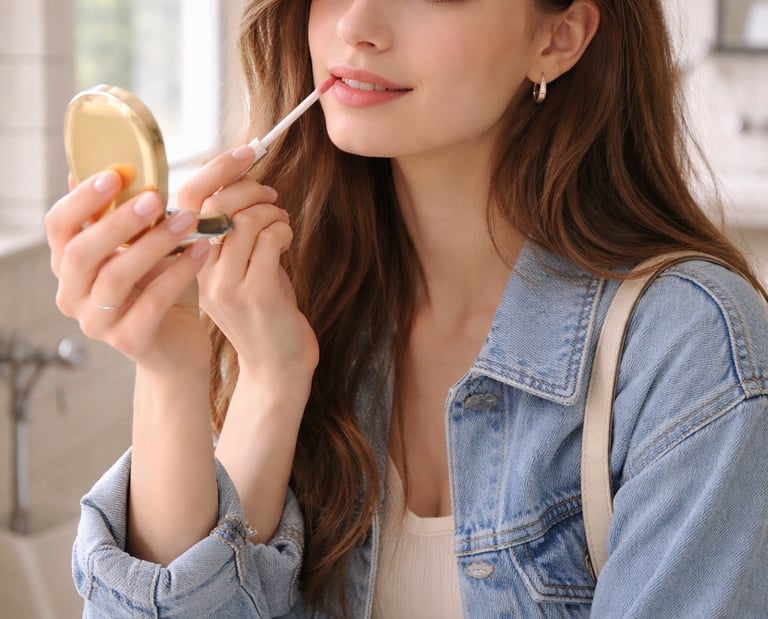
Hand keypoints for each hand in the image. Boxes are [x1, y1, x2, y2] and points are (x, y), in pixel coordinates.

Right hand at [46, 169, 211, 372]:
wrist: (179, 344)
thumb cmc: (160, 287)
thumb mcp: (142, 248)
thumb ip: (127, 217)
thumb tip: (116, 165)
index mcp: (70, 266)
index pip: (58, 227)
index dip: (82, 199)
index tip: (116, 173)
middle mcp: (73, 295)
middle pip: (80, 253)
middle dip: (118, 221)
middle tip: (155, 198)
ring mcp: (97, 323)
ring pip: (116, 277)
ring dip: (154, 244)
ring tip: (189, 220)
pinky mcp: (129, 341)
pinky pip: (152, 302)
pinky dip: (178, 273)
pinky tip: (201, 250)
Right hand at [192, 146, 318, 406]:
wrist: (277, 366)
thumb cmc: (264, 311)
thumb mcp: (241, 266)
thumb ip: (234, 230)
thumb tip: (242, 180)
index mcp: (189, 263)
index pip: (189, 202)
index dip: (217, 170)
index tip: (245, 153)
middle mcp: (200, 274)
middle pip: (214, 204)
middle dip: (249, 186)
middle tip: (271, 194)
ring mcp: (226, 286)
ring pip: (245, 219)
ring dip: (272, 211)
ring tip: (282, 222)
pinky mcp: (256, 293)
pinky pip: (269, 238)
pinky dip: (284, 230)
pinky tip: (288, 241)